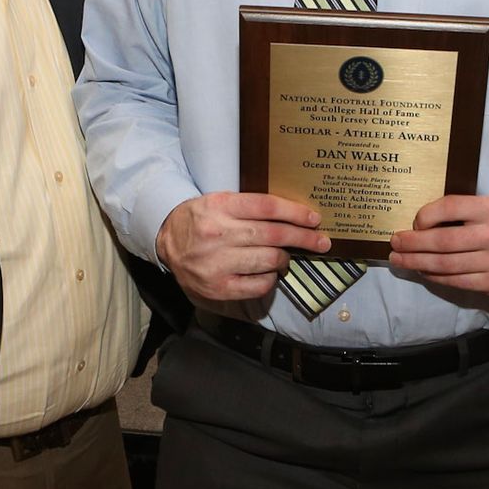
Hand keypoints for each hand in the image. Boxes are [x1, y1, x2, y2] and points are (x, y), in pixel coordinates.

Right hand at [156, 191, 327, 302]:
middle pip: (273, 235)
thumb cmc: (201, 219)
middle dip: (303, 238)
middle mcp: (218, 233)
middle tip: (321, 241)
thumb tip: (294, 217)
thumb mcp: (219, 201)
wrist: (167, 241)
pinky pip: (259, 285)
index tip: (314, 219)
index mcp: (220, 206)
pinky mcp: (218, 287)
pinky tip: (269, 273)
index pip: (267, 207)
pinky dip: (271, 279)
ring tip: (284, 257)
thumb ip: (250, 207)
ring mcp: (217, 263)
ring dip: (284, 259)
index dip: (295, 212)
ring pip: (269, 260)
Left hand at [388, 194, 488, 295]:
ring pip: (446, 265)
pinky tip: (423, 271)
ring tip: (400, 260)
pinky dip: (435, 276)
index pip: (450, 207)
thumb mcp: (486, 206)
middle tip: (395, 244)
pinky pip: (455, 281)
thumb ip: (457, 212)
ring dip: (417, 263)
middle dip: (413, 244)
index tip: (413, 223)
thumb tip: (418, 226)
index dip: (425, 216)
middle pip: (443, 241)